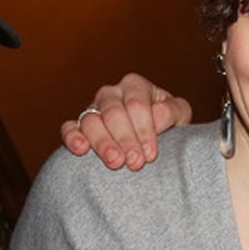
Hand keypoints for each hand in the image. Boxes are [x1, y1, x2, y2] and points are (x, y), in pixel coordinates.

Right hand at [60, 73, 192, 169]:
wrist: (150, 141)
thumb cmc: (167, 125)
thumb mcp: (179, 115)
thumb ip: (173, 111)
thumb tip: (157, 115)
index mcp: (135, 86)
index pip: (136, 105)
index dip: (144, 129)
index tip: (151, 154)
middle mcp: (111, 93)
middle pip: (114, 113)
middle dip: (125, 139)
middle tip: (135, 163)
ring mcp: (92, 108)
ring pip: (91, 121)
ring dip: (103, 142)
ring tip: (115, 162)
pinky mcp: (78, 126)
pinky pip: (69, 128)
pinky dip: (72, 137)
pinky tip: (81, 149)